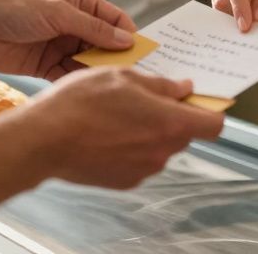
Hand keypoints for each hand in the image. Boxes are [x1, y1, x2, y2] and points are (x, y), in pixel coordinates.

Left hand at [0, 0, 137, 79]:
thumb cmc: (13, 7)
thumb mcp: (58, 13)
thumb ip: (92, 28)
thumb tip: (126, 39)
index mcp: (79, 1)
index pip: (113, 19)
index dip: (128, 35)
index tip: (143, 54)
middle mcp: (73, 23)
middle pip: (104, 43)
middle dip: (116, 57)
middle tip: (132, 76)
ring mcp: (60, 45)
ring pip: (88, 61)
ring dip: (98, 72)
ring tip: (112, 87)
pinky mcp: (47, 65)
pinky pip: (69, 74)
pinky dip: (79, 82)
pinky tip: (88, 91)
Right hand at [19, 66, 224, 188]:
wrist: (43, 139)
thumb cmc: (81, 103)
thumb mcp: (123, 77)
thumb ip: (161, 85)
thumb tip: (183, 89)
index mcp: (169, 123)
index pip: (214, 125)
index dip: (210, 111)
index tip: (198, 100)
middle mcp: (162, 152)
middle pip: (184, 134)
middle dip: (172, 116)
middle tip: (146, 97)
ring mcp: (143, 170)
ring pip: (160, 146)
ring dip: (149, 131)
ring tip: (118, 114)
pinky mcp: (124, 181)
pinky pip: (139, 160)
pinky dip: (131, 147)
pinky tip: (106, 132)